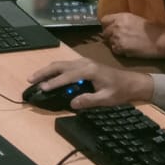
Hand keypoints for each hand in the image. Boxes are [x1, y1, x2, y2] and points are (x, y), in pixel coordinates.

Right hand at [25, 59, 151, 109]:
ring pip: (60, 63)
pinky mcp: (84, 63)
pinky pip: (65, 65)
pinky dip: (54, 69)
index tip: (42, 88)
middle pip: (59, 65)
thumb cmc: (121, 91)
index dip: (54, 82)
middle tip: (30, 79)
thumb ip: (89, 100)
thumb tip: (72, 103)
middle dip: (43, 72)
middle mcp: (83, 63)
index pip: (67, 76)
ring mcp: (83, 61)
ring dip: (47, 70)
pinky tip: (50, 75)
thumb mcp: (106, 99)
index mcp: (89, 70)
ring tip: (35, 77)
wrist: (133, 82)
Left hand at [100, 12, 164, 58]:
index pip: (103, 20)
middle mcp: (116, 25)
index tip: (110, 29)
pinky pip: (114, 50)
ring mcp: (117, 37)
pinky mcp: (121, 47)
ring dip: (114, 44)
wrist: (161, 40)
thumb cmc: (153, 29)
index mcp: (121, 17)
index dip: (107, 26)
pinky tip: (127, 51)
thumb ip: (122, 21)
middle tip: (118, 40)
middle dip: (110, 36)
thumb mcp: (135, 19)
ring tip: (124, 45)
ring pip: (109, 42)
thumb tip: (114, 25)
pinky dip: (119, 51)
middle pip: (105, 32)